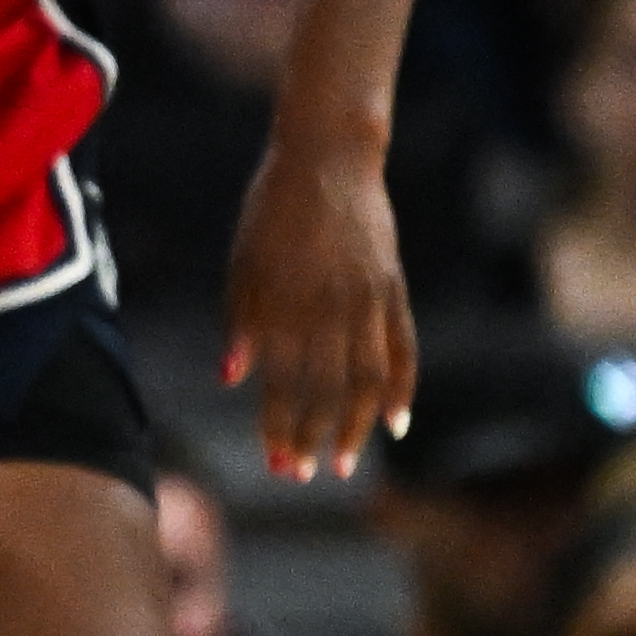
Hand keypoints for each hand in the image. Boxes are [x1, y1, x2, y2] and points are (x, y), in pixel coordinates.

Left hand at [217, 134, 415, 481]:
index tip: (276, 463)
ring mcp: (368, 300)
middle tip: (303, 475)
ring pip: (367, 378)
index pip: (282, 384)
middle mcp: (329, 309)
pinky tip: (398, 422)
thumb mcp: (242, 264)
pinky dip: (402, 387)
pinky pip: (404, 348)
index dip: (279, 427)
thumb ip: (241, 323)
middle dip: (312, 438)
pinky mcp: (394, 288)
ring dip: (356, 426)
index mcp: (284, 304)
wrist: (328, 160)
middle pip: (325, 391)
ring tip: (345, 463)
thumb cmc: (270, 214)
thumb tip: (232, 379)